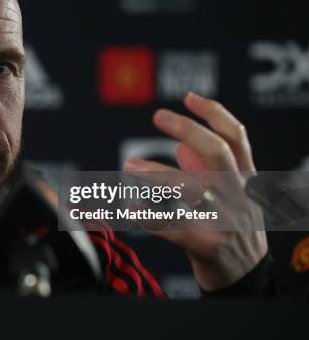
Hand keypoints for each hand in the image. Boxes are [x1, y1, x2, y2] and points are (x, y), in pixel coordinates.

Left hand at [123, 92, 267, 291]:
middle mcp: (238, 195)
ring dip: (156, 173)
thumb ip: (209, 172)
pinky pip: (175, 227)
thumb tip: (181, 147)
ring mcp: (225, 220)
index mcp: (246, 179)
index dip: (214, 113)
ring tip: (130, 165)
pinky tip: (132, 210)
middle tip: (158, 116)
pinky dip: (151, 217)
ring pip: (191, 188)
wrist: (246, 280)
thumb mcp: (231, 197)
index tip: (188, 97)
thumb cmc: (233, 231)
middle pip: (217, 153)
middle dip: (188, 129)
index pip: (236, 137)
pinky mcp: (208, 246)